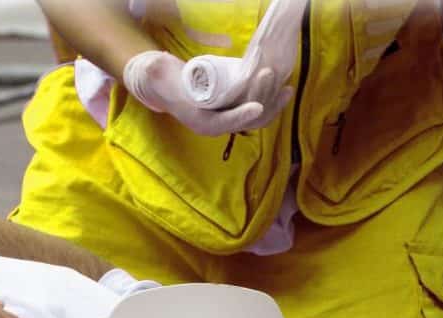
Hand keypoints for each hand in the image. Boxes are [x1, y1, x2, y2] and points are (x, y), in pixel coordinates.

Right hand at [123, 50, 270, 136]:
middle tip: (268, 74)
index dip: (241, 116)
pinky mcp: (239, 110)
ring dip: (274, 103)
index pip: (223, 123)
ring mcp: (231, 119)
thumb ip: (156, 71)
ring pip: (258, 118)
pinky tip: (284, 90)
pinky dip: (274, 102)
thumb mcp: (160, 76)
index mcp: (201, 123)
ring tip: (286, 86)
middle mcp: (218, 125)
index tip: (257, 106)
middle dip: (262, 98)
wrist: (172, 88)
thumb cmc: (168, 81)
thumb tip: (156, 67)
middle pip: (246, 120)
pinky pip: (261, 112)